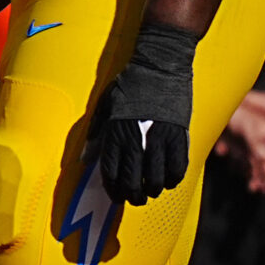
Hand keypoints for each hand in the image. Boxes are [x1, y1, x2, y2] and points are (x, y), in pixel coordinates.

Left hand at [94, 23, 197, 206]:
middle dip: (133, 196)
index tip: (117, 196)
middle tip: (135, 198)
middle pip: (133, 182)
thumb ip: (96, 134)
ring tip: (151, 189)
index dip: (114, 190)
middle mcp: (136, 140)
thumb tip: (86, 158)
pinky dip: (173, 179)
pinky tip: (169, 178)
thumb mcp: (104, 106)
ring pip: (155, 180)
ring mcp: (159, 139)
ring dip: (153, 190)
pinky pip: (178, 168)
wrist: (159, 66)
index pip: (111, 174)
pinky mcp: (178, 136)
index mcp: (115, 134)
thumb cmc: (130, 85)